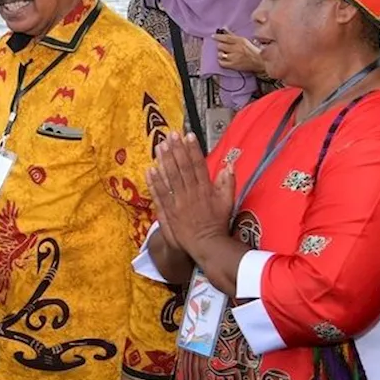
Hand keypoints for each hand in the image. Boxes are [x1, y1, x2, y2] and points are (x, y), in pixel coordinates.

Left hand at [148, 133, 233, 259]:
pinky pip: (160, 194)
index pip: (198, 165)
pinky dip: (155, 182)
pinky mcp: (169, 211)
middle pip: (182, 168)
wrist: (206, 244)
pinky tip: (150, 169)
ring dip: (164, 161)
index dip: (193, 149)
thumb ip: (228, 183)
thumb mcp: (228, 202)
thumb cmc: (217, 223)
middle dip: (176, 150)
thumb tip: (230, 165)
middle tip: (171, 135)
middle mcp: (191, 193)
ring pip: (170, 178)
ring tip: (160, 146)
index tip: (188, 136)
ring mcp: (178, 202)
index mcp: (205, 189)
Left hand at [215, 31, 264, 73]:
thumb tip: (224, 28)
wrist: (260, 61)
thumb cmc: (253, 50)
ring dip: (221, 54)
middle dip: (220, 46)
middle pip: (221, 46)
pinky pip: (221, 63)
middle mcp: (236, 48)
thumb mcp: (244, 40)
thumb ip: (233, 35)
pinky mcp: (233, 65)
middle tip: (223, 47)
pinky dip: (221, 61)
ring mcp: (234, 57)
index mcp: (240, 40)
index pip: (226, 37)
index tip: (213, 36)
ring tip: (225, 54)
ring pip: (220, 54)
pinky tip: (225, 60)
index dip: (218, 36)